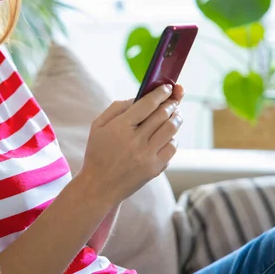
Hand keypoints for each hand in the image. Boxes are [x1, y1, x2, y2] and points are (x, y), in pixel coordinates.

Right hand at [78, 84, 183, 204]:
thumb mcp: (98, 126)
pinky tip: (168, 136)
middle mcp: (135, 140)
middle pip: (162, 114)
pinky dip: (173, 138)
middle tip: (174, 98)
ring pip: (171, 129)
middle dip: (172, 102)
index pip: (147, 104)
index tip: (168, 87)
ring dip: (176, 117)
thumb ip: (117, 108)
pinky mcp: (154, 168)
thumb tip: (138, 98)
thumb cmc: (98, 152)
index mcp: (120, 127)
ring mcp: (147, 155)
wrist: (99, 186)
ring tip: (176, 113)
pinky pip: (172, 147)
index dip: (161, 93)